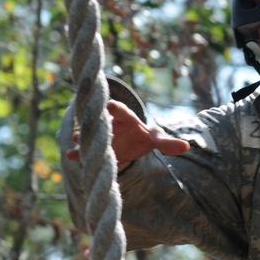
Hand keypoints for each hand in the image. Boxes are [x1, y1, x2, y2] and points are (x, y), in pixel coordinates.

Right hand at [66, 100, 189, 165]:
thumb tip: (187, 146)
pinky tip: (72, 155)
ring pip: (89, 134)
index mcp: (125, 118)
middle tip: (88, 122)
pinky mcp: (93, 149)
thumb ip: (167, 143)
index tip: (109, 104)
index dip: (116, 107)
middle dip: (94, 121)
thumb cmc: (143, 137)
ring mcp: (100, 136)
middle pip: (100, 120)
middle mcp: (109, 124)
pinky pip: (84, 149)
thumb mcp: (154, 140)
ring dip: (83, 138)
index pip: (121, 110)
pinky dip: (78, 152)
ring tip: (76, 140)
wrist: (129, 142)